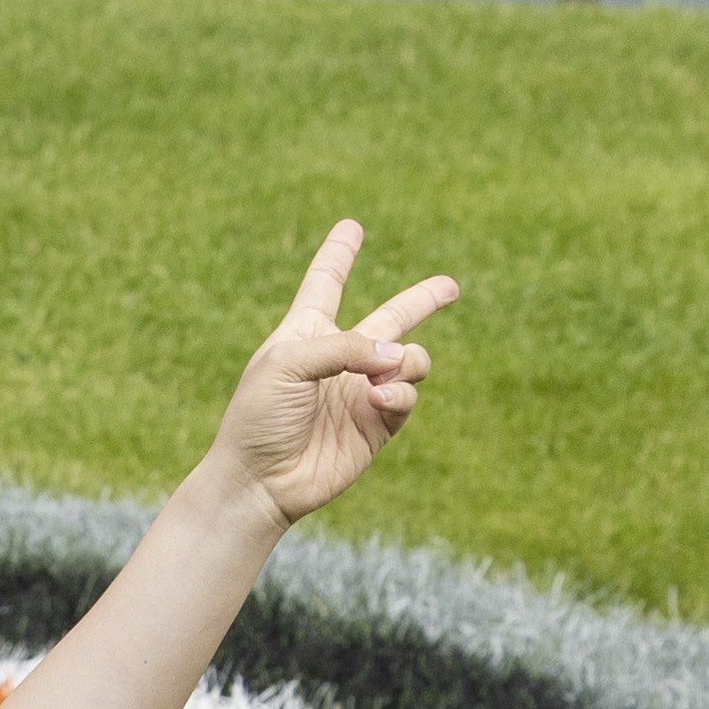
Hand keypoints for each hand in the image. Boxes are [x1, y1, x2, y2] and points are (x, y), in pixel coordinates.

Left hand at [204, 221, 455, 528]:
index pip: (326, 284)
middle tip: (450, 285)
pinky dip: (400, 390)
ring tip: (377, 380)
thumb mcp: (288, 363)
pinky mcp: (378, 422)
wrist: (260, 481)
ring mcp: (361, 390)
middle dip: (423, 300)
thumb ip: (345, 346)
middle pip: (391, 317)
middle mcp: (339, 358)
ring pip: (410, 356)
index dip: (338, 255)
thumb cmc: (258, 417)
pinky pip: (407, 392)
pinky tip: (377, 397)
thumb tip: (398, 353)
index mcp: (305, 333)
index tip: (350, 227)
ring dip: (405, 360)